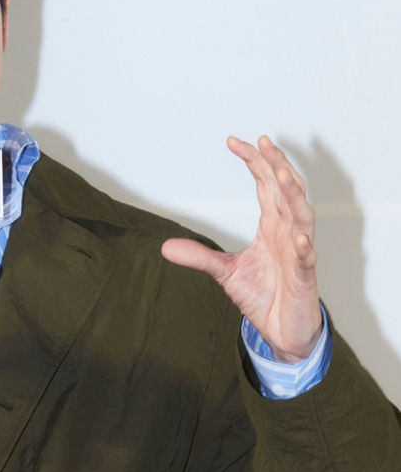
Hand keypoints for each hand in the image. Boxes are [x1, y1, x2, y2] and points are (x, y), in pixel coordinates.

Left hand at [161, 135, 321, 362]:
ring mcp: (299, 253)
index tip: (234, 142)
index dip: (254, 162)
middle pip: (286, 190)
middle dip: (276, 165)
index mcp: (272, 226)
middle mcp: (288, 232)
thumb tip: (165, 247)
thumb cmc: (264, 295)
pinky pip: (306, 259)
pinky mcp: (304, 277)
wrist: (283, 330)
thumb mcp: (225, 272)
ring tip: (283, 174)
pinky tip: (298, 238)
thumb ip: (200, 256)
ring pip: (302, 216)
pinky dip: (304, 248)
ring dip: (294, 195)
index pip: (266, 185)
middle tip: (262, 141)